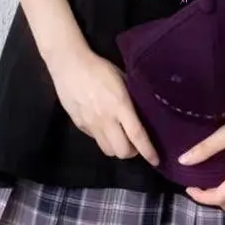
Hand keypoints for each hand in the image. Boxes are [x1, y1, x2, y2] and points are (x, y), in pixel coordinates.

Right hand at [47, 47, 159, 165]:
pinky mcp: (79, 125)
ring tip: (121, 139)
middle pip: (122, 151)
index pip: (137, 135)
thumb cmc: (99, 68)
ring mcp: (90, 124)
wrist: (69, 64)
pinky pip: (95, 140)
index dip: (148, 151)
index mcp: (120, 106)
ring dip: (117, 149)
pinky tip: (105, 127)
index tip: (156, 160)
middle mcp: (105, 119)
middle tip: (136, 145)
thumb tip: (142, 112)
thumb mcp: (123, 79)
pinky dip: (104, 138)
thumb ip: (132, 98)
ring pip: (107, 150)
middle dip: (132, 153)